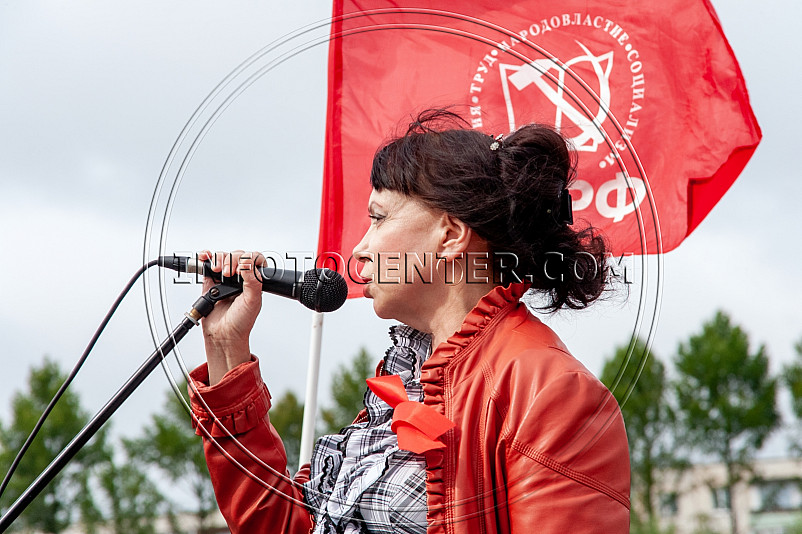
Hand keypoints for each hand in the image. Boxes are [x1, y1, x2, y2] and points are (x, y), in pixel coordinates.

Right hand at [197, 250, 264, 384]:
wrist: (223, 334)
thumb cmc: (241, 322)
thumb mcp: (253, 301)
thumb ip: (253, 281)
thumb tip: (247, 263)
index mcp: (254, 280)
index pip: (254, 259)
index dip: (248, 259)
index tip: (241, 269)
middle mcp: (240, 278)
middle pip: (236, 255)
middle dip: (231, 260)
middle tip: (228, 274)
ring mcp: (225, 278)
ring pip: (222, 257)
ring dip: (219, 259)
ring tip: (218, 271)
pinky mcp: (210, 281)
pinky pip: (207, 264)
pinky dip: (205, 257)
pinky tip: (205, 257)